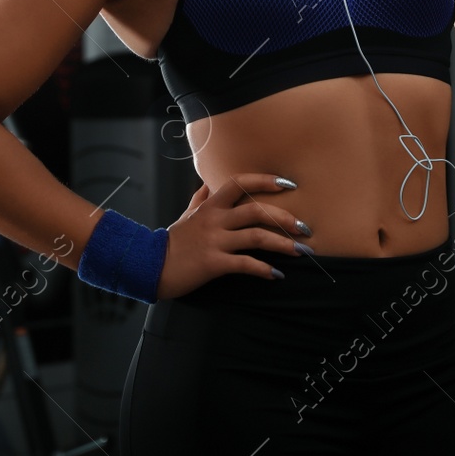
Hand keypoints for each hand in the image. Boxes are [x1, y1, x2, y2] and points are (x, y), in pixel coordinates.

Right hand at [156, 173, 309, 299]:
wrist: (150, 265)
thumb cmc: (173, 240)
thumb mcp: (187, 214)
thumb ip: (202, 198)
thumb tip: (209, 183)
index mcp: (211, 205)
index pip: (240, 182)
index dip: (266, 180)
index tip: (289, 184)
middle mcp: (215, 219)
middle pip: (256, 210)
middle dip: (285, 218)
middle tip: (305, 227)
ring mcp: (215, 241)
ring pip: (256, 237)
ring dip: (283, 244)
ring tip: (301, 251)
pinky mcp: (213, 263)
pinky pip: (244, 264)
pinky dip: (263, 269)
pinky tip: (277, 275)